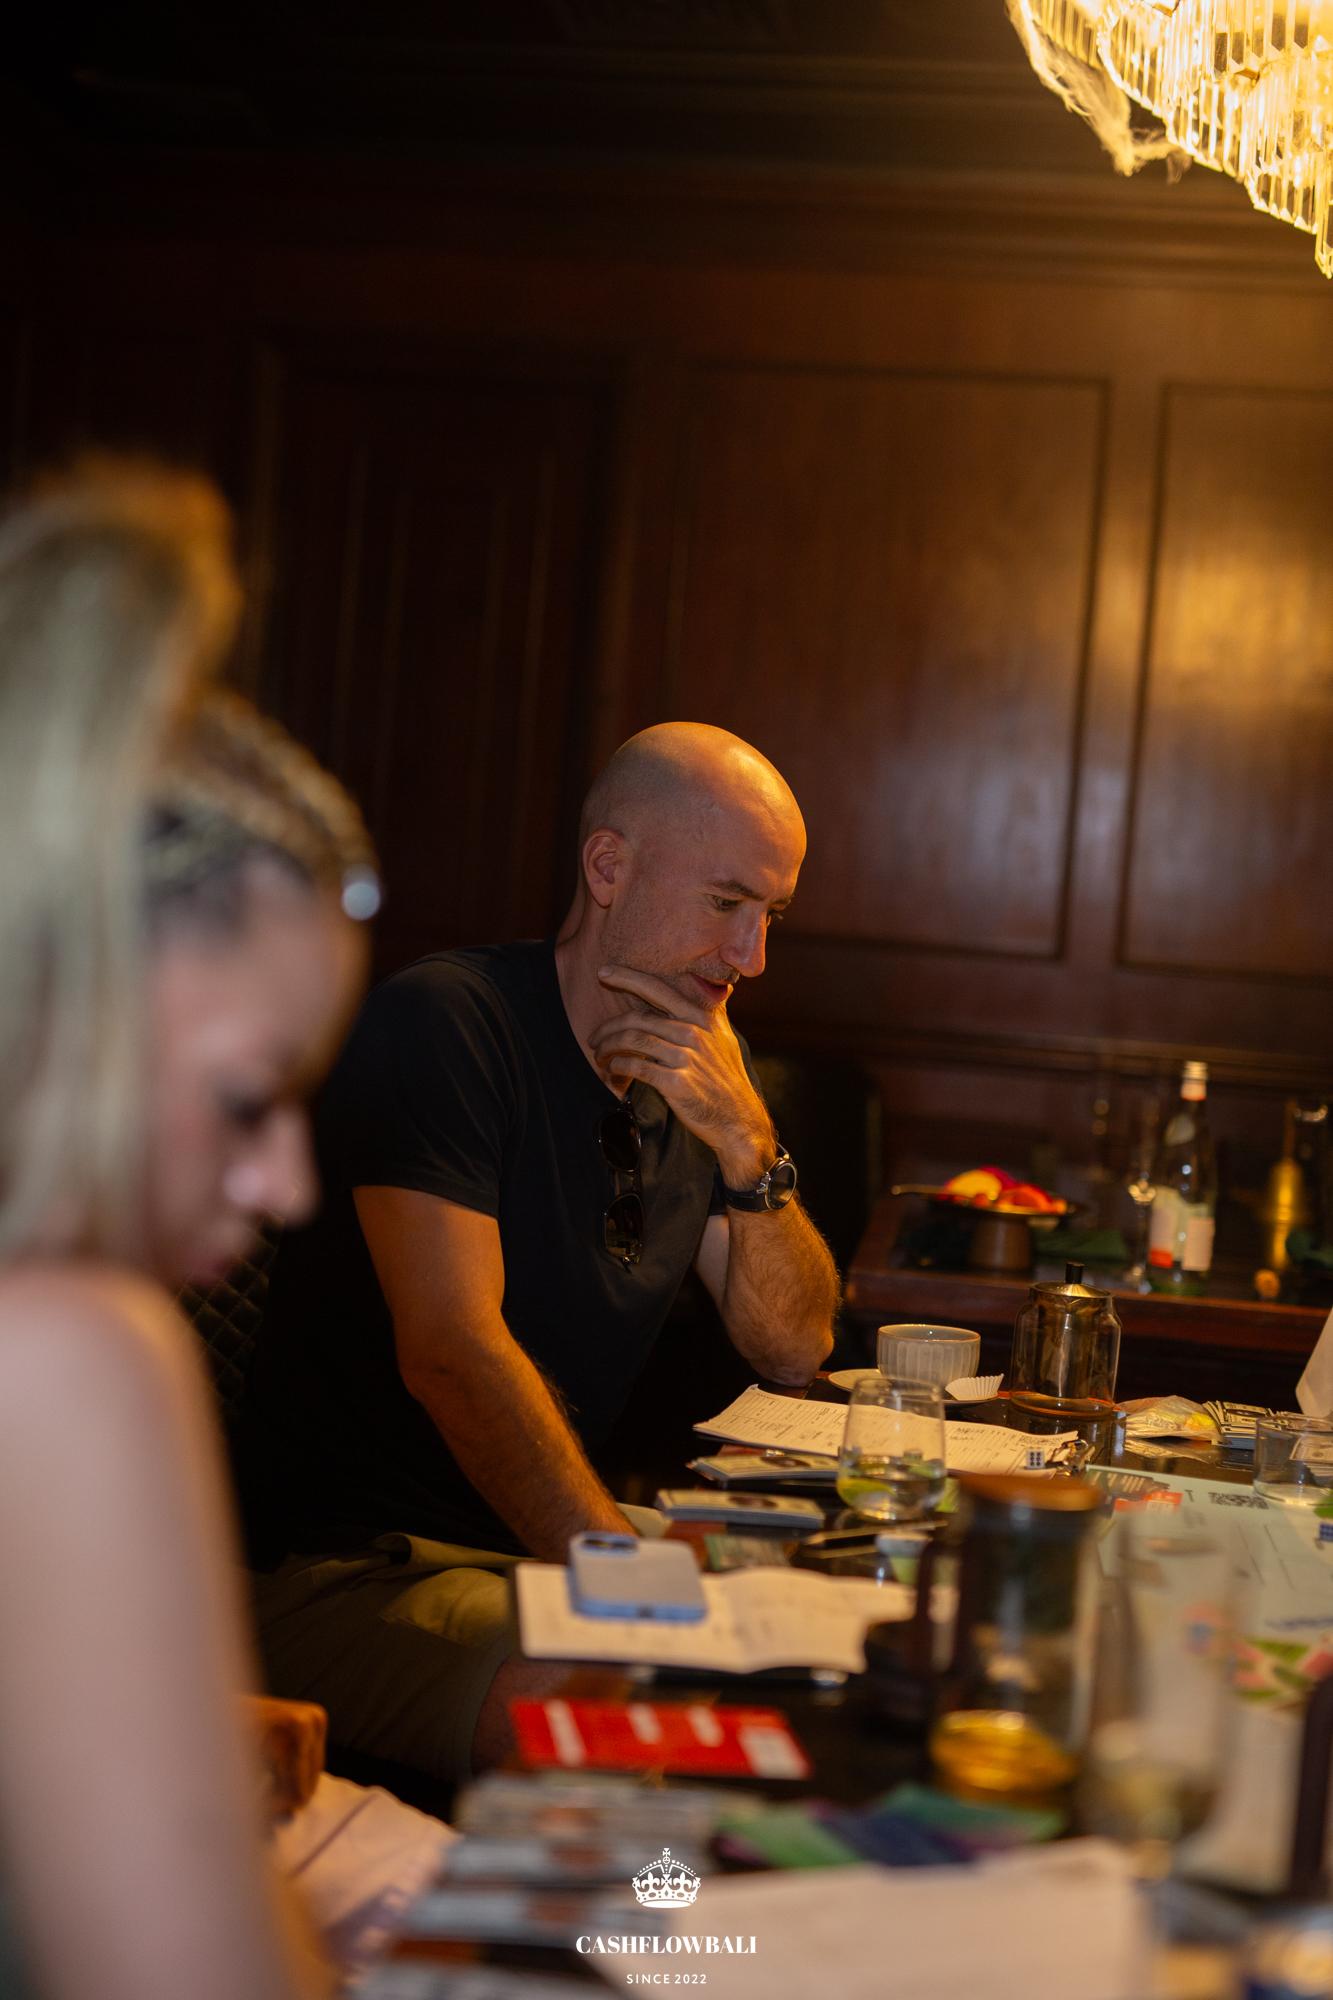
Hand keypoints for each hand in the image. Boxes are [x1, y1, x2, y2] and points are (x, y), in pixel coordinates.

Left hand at [589, 965, 773, 1182]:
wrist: (738, 1120)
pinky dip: (618, 1067)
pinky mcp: (676, 1082)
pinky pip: (635, 1066)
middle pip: (637, 1018)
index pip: (658, 989)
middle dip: (608, 1027)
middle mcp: (694, 1032)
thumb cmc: (727, 1079)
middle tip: (594, 1038)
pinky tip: (612, 1070)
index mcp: (703, 1017)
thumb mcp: (726, 1038)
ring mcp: (686, 1057)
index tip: (604, 972)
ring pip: (632, 1040)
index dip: (628, 978)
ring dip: (608, 1047)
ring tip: (599, 1056)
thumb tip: (720, 985)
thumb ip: (714, 1011)